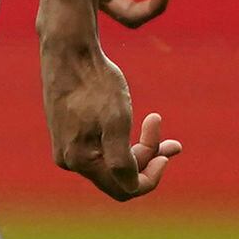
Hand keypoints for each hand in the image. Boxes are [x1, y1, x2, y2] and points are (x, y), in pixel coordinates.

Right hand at [41, 32, 179, 201]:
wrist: (68, 50)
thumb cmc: (94, 82)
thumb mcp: (116, 120)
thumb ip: (121, 159)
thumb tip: (130, 188)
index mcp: (81, 160)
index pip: (124, 188)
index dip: (151, 177)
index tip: (168, 153)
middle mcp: (70, 160)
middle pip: (119, 175)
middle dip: (147, 157)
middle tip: (172, 140)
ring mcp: (67, 146)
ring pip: (111, 160)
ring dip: (138, 146)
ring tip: (156, 122)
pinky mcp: (67, 132)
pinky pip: (101, 146)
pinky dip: (121, 137)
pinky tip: (135, 120)